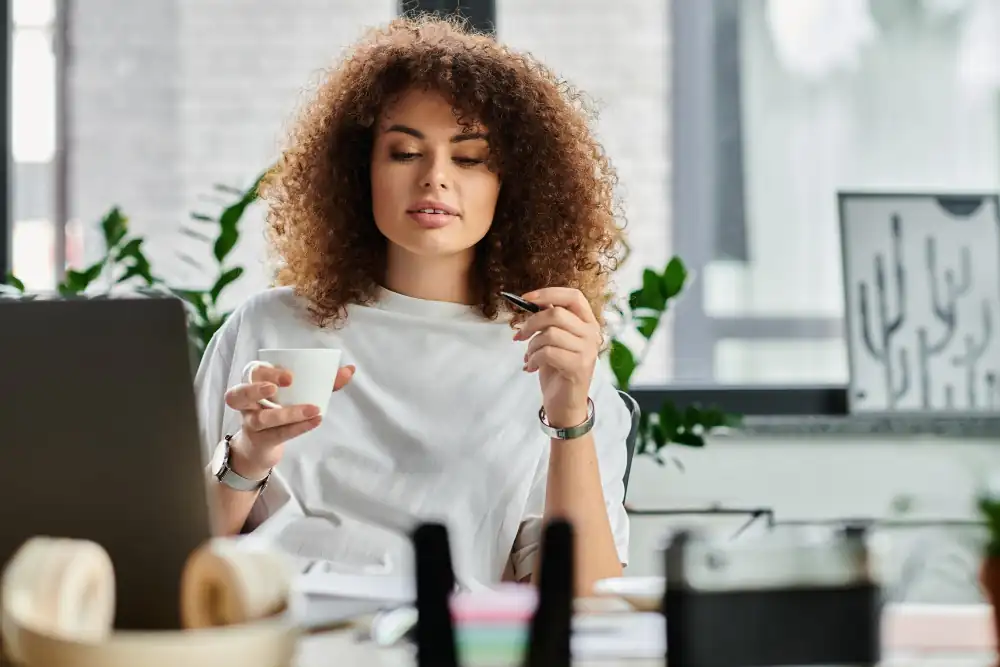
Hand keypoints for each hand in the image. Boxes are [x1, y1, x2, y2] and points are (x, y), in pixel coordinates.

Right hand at [223, 364, 354, 477]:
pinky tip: (315, 422)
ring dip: (289, 413)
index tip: (290, 376)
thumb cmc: (280, 410)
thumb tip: (350, 369)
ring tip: (313, 409)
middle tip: (288, 382)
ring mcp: (250, 424)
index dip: (267, 372)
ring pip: (262, 419)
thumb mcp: (297, 394)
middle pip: (240, 393)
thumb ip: (323, 382)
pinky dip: (298, 428)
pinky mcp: (260, 441)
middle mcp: (246, 403)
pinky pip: (277, 435)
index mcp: (254, 384)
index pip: (253, 372)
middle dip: (260, 387)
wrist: (262, 446)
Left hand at [514, 287, 600, 427]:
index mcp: (588, 323)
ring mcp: (587, 351)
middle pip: (556, 313)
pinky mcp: (578, 367)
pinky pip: (547, 352)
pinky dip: (533, 359)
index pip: (573, 296)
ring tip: (528, 356)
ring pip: (549, 334)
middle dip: (531, 323)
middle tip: (519, 336)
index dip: (548, 293)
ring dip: (531, 345)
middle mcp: (592, 334)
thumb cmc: (558, 370)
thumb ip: (550, 320)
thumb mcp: (554, 340)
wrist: (565, 404)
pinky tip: (530, 367)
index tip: (525, 298)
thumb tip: (532, 301)